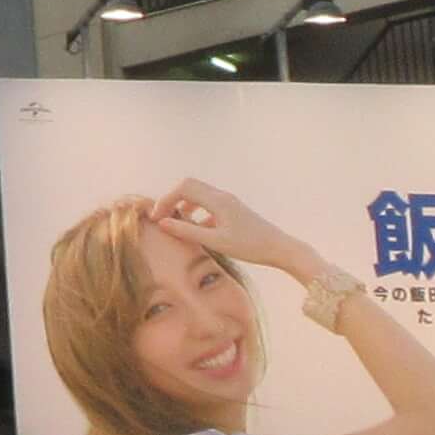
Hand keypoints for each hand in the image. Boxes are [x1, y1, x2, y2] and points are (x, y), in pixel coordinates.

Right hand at [155, 179, 320, 283]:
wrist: (279, 248)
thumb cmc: (250, 247)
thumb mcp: (216, 242)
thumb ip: (188, 231)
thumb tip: (162, 223)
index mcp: (218, 201)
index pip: (183, 188)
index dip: (165, 200)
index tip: (155, 218)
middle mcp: (222, 196)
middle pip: (189, 186)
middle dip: (172, 199)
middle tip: (161, 217)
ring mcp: (229, 202)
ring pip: (199, 194)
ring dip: (184, 204)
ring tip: (175, 222)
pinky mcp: (233, 210)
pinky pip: (209, 204)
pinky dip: (197, 212)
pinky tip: (196, 229)